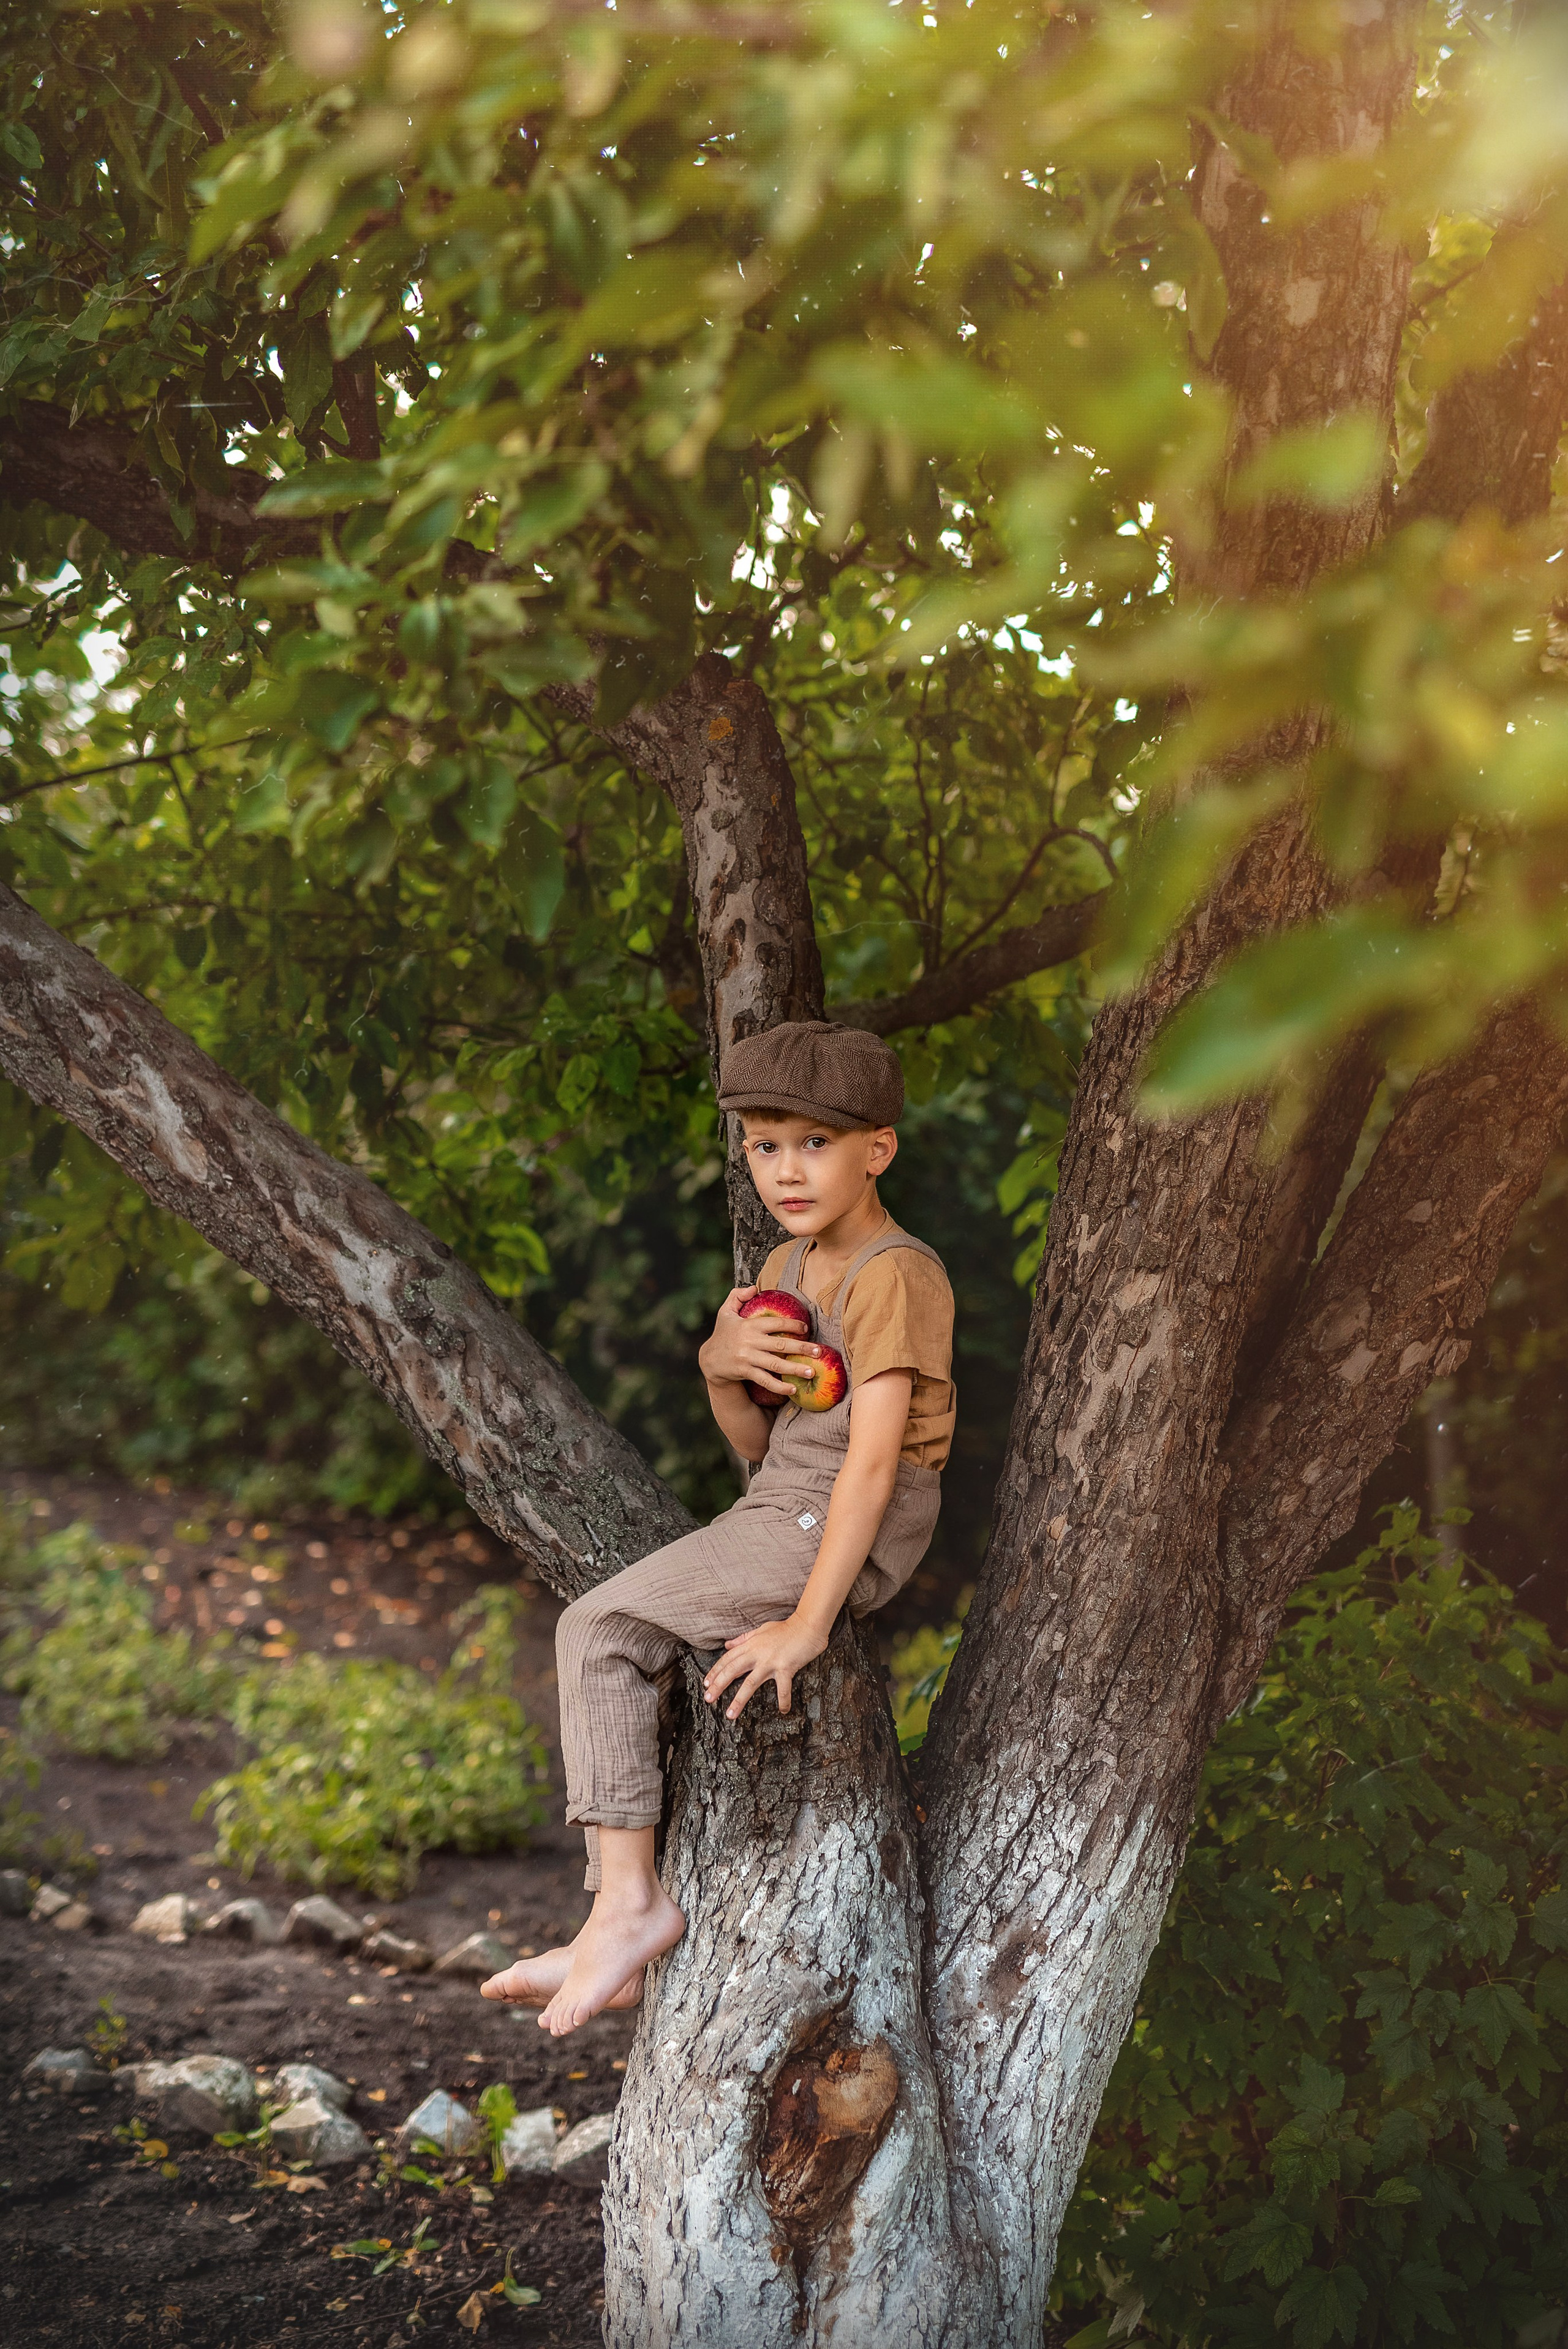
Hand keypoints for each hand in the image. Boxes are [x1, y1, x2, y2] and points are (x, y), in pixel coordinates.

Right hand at [698, 1287, 819, 1399]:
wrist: (709, 1360)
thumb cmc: (723, 1334)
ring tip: (812, 1372)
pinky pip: (765, 1380)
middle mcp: (750, 1341)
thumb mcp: (725, 1312)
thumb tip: (755, 1288)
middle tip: (819, 1352)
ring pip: (775, 1364)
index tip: (806, 1328)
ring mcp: (748, 1358)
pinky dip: (779, 1386)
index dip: (793, 1324)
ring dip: (795, 1368)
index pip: (776, 1323)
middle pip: (780, 1344)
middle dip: (801, 1348)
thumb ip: (737, 1296)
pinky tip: (793, 1389)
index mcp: (749, 1325)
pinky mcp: (745, 1372)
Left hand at [702, 1614, 826, 1718]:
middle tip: (708, 1699)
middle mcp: (758, 1654)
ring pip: (750, 1683)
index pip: (728, 1659)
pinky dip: (783, 1701)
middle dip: (718, 1685)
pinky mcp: (785, 1668)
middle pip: (733, 1670)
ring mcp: (771, 1662)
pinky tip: (783, 1711)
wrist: (807, 1626)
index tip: (706, 1683)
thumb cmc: (786, 1628)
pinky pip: (783, 1689)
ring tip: (730, 1714)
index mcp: (751, 1645)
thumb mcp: (761, 1630)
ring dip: (739, 1700)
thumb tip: (728, 1644)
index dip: (715, 1671)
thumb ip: (743, 1638)